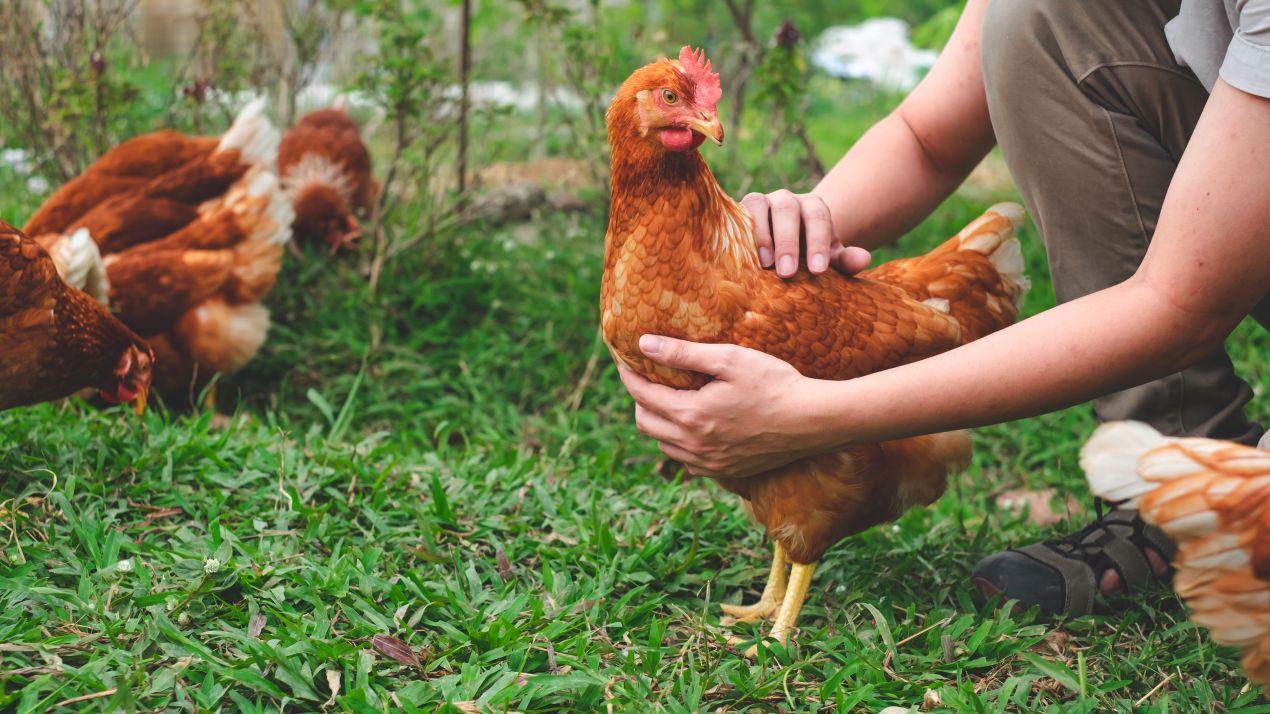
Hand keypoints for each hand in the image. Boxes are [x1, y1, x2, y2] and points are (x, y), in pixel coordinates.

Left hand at [615, 335, 838, 477]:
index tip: (624, 360)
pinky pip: (687, 461)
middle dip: (640, 399)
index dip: (628, 375)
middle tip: (649, 378)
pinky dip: (680, 443)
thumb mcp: (728, 359)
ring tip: (671, 399)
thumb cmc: (774, 383)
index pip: (642, 395)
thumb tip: (644, 345)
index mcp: (691, 415)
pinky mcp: (725, 472)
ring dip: (659, 422)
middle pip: (645, 423)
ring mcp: (709, 463)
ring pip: (664, 446)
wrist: (812, 421)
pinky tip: (695, 425)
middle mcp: (694, 445)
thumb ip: (683, 354)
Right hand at [741, 189, 872, 278]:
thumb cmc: (808, 254)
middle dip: (788, 242)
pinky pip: (735, 214)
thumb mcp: (829, 258)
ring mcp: (760, 202)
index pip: (818, 217)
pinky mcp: (737, 211)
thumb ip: (846, 260)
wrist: (780, 245)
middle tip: (788, 273)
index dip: (819, 242)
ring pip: (758, 205)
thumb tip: (863, 259)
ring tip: (764, 265)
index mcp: (813, 208)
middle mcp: (786, 200)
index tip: (819, 270)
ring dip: (760, 234)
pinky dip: (739, 232)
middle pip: (787, 209)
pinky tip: (740, 257)